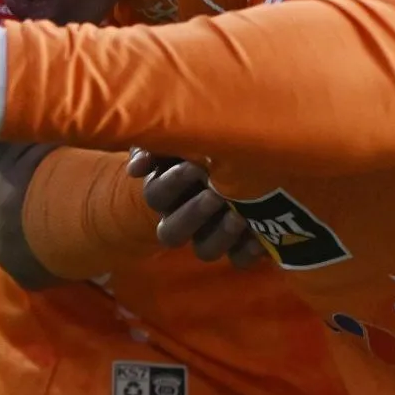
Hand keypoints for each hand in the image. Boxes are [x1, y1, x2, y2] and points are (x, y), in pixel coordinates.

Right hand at [131, 152, 257, 265]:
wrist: (249, 152)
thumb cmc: (206, 141)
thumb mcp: (180, 136)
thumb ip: (157, 145)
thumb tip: (137, 168)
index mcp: (166, 192)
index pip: (156, 196)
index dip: (172, 185)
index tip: (194, 167)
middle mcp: (183, 219)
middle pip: (172, 233)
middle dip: (193, 214)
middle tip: (214, 195)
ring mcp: (210, 235)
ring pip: (204, 251)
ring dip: (219, 235)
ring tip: (238, 217)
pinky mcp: (239, 246)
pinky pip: (239, 259)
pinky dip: (247, 251)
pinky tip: (258, 237)